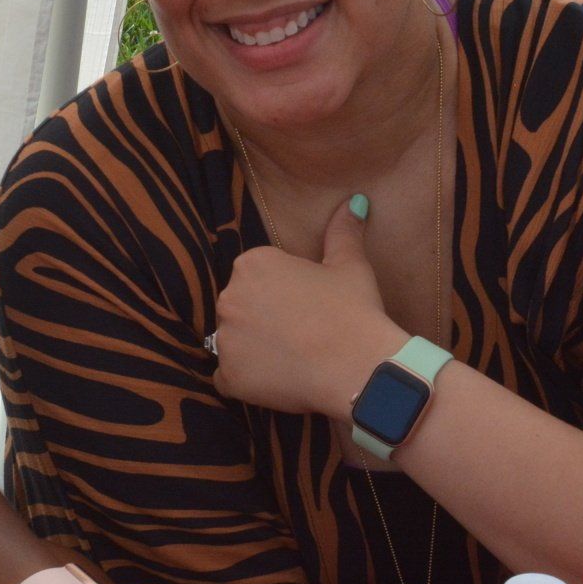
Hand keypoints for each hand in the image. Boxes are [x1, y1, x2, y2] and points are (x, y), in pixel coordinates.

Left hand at [212, 198, 407, 418]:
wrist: (358, 367)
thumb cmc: (354, 311)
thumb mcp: (350, 264)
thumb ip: (342, 232)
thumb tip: (354, 202)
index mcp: (252, 264)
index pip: (257, 278)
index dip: (283, 295)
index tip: (306, 307)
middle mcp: (229, 296)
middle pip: (242, 308)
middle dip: (263, 320)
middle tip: (301, 334)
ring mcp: (225, 338)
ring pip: (234, 343)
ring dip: (254, 350)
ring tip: (292, 358)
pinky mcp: (228, 376)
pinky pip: (229, 377)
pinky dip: (248, 381)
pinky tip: (278, 380)